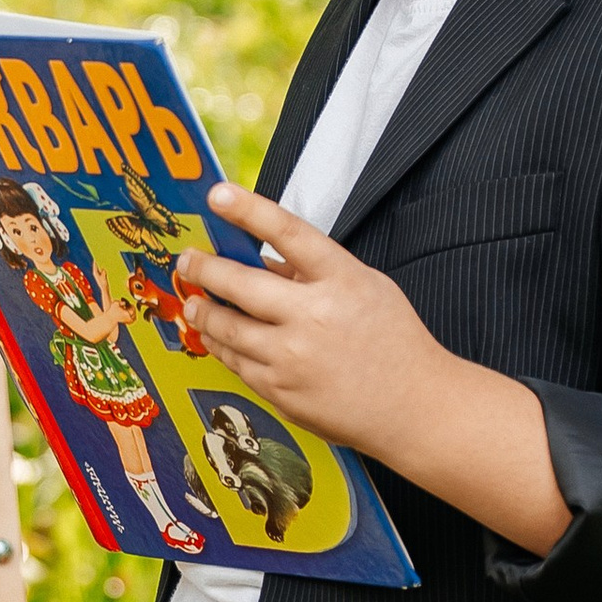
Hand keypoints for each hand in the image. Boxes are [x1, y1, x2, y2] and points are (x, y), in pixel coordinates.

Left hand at [175, 185, 437, 447]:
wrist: (413, 406)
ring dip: (203, 309)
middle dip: (204, 268)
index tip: (217, 195)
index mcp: (341, 280)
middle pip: (240, 283)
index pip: (286, 233)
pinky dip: (221, 345)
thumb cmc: (394, 342)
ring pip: (227, 328)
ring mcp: (292, 358)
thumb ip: (314, 270)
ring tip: (194, 299)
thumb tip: (263, 257)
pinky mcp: (281, 392)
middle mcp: (313, 317)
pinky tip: (214, 334)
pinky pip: (236, 362)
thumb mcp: (366, 286)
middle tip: (188, 259)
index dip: (247, 210)